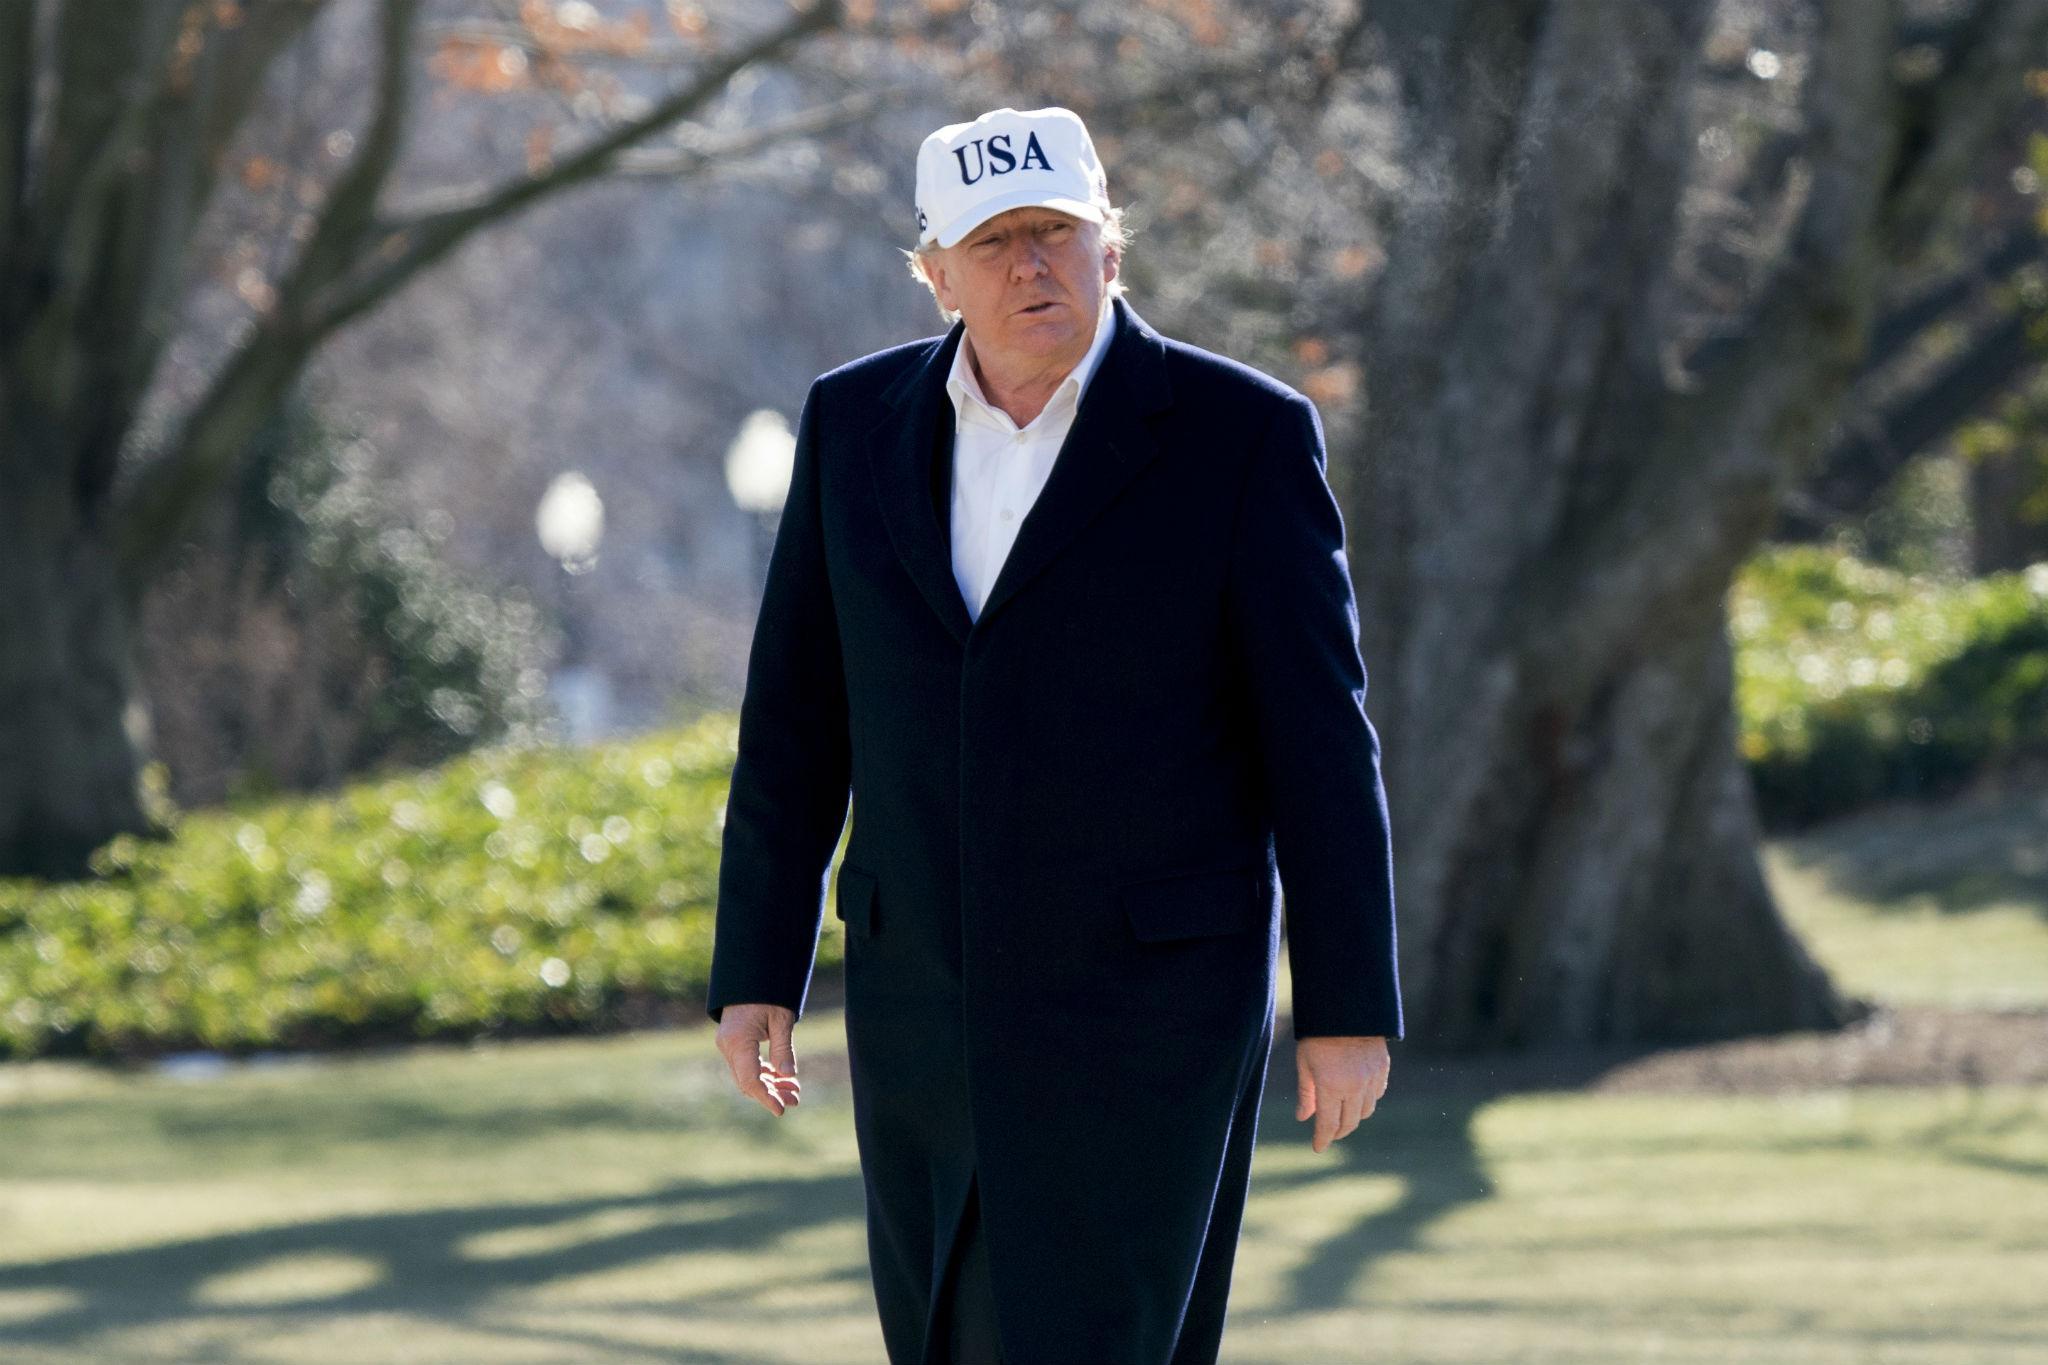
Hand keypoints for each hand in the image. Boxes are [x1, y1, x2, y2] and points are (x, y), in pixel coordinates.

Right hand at [715, 1002, 802, 1116]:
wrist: (750, 975)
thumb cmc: (768, 992)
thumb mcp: (781, 1019)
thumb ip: (783, 1048)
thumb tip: (788, 1075)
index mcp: (738, 1041)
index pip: (750, 1079)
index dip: (765, 1098)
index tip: (781, 1110)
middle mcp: (728, 1046)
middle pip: (748, 1082)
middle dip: (771, 1094)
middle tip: (795, 1100)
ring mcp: (728, 1046)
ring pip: (747, 1076)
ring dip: (769, 1086)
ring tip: (794, 1091)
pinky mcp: (733, 1044)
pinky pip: (746, 1066)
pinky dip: (764, 1074)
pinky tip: (782, 1078)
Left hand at [1295, 1035, 1388, 1152]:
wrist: (1346, 1008)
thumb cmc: (1317, 1035)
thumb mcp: (1305, 1063)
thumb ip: (1306, 1093)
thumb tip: (1303, 1118)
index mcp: (1331, 1086)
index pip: (1328, 1124)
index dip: (1322, 1139)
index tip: (1317, 1147)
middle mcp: (1354, 1086)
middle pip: (1349, 1123)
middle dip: (1337, 1131)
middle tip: (1328, 1132)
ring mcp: (1371, 1078)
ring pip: (1366, 1111)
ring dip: (1353, 1117)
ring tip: (1342, 1113)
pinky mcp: (1382, 1068)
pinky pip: (1377, 1094)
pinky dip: (1367, 1100)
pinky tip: (1357, 1096)